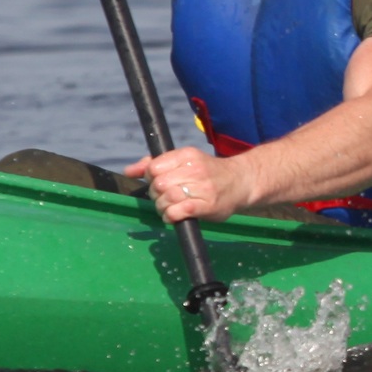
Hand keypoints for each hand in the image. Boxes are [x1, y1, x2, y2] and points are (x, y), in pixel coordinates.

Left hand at [124, 143, 247, 224]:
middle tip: (164, 198)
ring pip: (166, 199)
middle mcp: (195, 169)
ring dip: (162, 207)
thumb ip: (156, 164)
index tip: (159, 183)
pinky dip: (170, 216)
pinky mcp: (207, 206)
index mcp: (188, 155)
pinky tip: (174, 216)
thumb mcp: (185, 161)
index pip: (154, 167)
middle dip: (156, 195)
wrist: (242, 182)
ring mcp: (202, 188)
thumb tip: (129, 171)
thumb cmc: (210, 172)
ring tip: (169, 208)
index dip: (151, 178)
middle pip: (158, 185)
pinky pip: (177, 212)